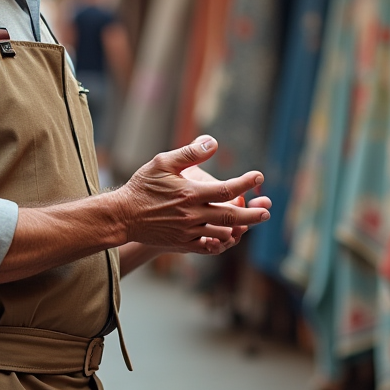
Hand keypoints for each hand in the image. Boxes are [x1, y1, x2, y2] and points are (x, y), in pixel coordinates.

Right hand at [114, 135, 270, 253]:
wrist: (122, 216)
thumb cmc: (142, 186)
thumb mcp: (163, 163)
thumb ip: (190, 153)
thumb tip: (214, 142)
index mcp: (190, 193)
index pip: (227, 189)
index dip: (246, 183)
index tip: (259, 177)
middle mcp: (192, 215)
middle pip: (231, 215)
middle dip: (252, 214)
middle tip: (267, 211)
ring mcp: (188, 232)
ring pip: (222, 233)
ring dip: (239, 229)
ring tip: (250, 223)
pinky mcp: (182, 244)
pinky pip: (207, 248)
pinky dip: (221, 243)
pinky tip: (228, 237)